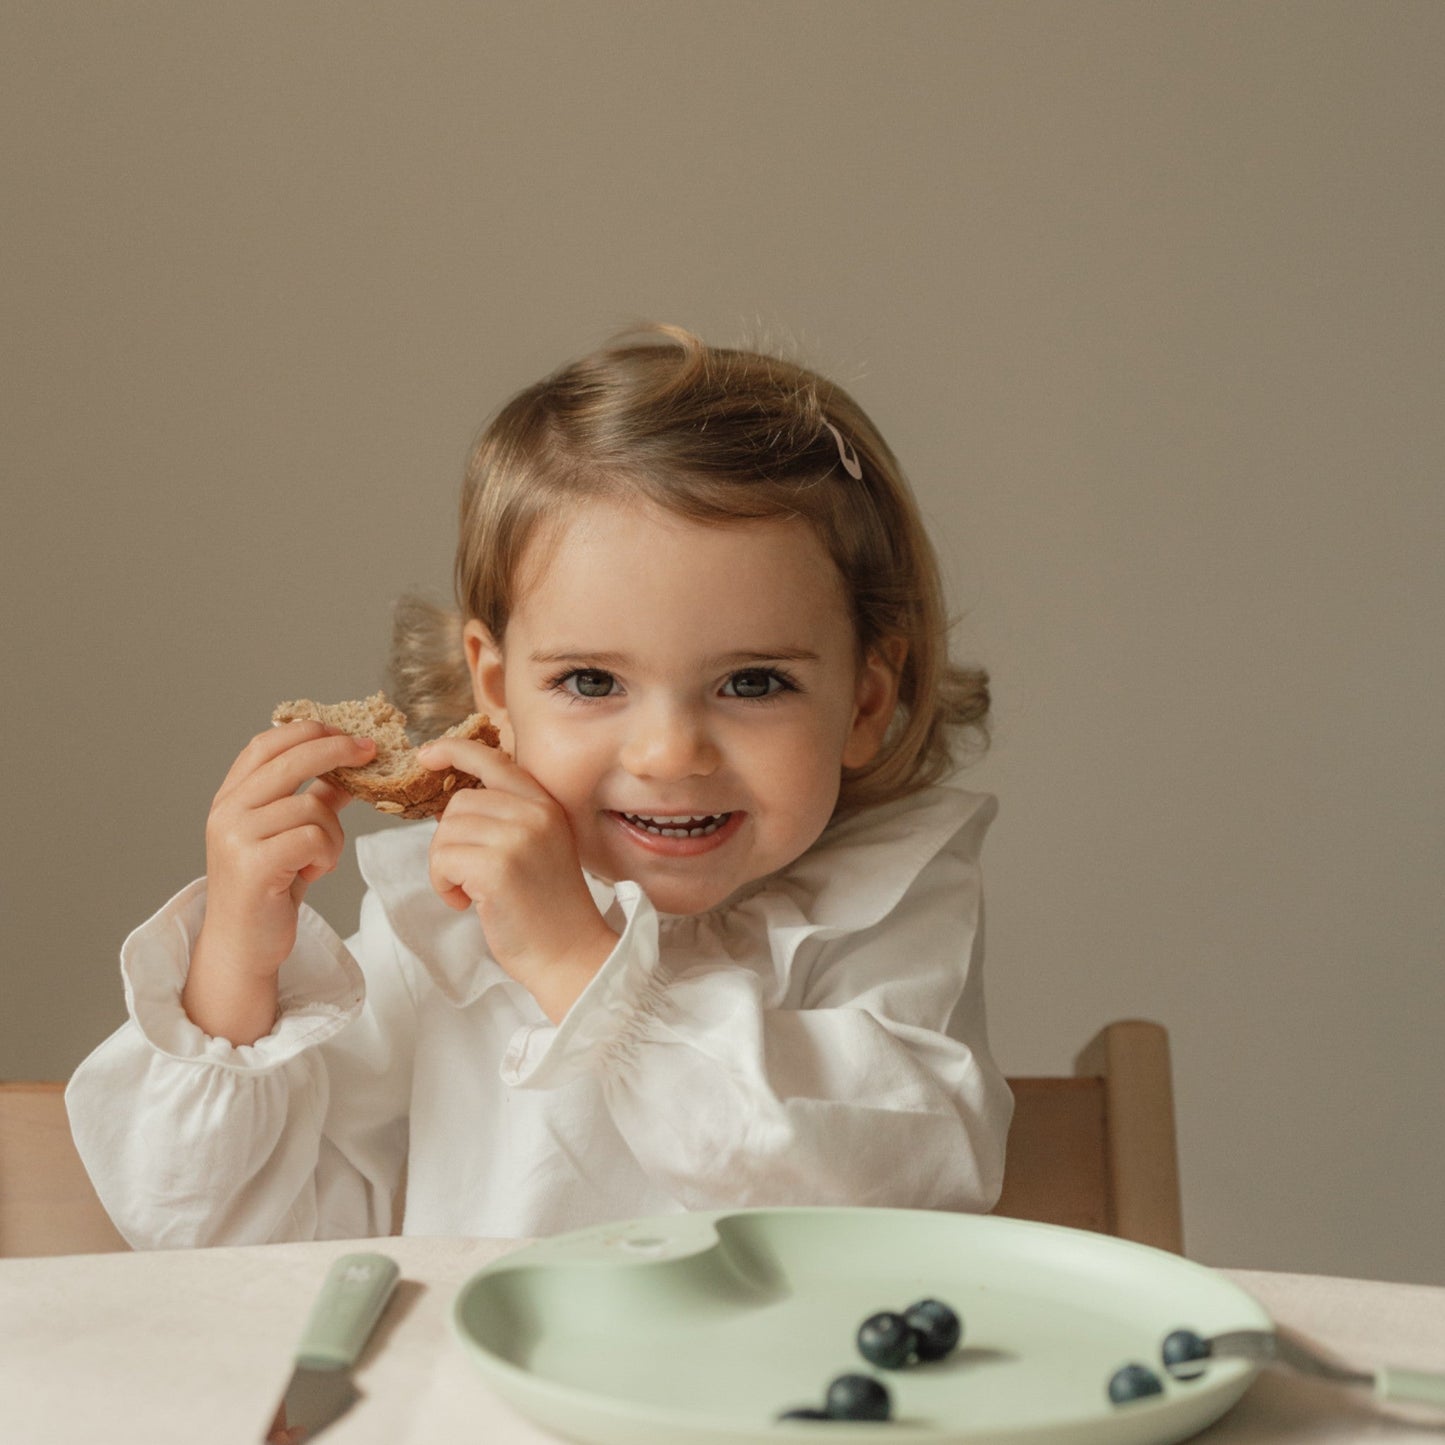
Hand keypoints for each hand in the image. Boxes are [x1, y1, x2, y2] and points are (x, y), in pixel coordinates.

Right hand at [184, 720, 373, 1042]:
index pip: (266, 744)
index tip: (346, 731)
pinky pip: (314, 837)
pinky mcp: (253, 864)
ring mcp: (236, 836)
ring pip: (312, 807)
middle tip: (370, 751)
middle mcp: (226, 811)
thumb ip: (313, 799)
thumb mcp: (290, 834)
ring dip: (332, 834)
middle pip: (290, 760)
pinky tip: (313, 872)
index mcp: (230, 797)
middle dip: (337, 749)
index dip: (308, 731)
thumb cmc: (268, 888)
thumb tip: (350, 768)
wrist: (242, 946)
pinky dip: (327, 854)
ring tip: (319, 859)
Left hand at [419, 738, 617, 1021]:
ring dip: (444, 866)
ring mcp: (518, 838)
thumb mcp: (538, 846)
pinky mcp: (497, 868)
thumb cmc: (547, 909)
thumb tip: (453, 806)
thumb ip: (508, 817)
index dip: (454, 750)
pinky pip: (442, 860)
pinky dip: (442, 884)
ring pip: (445, 832)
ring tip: (469, 892)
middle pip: (458, 804)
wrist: (570, 954)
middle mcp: (535, 814)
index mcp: (546, 805)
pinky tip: (466, 903)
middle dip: (449, 840)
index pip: (493, 760)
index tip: (427, 756)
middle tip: (467, 875)